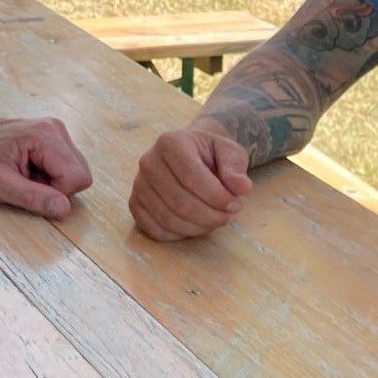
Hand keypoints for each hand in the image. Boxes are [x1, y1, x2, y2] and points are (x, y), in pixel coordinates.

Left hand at [0, 116, 92, 218]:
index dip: (57, 193)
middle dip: (56, 187)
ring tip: (24, 175)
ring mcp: (54, 129)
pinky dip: (49, 173)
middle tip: (26, 182)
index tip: (30, 190)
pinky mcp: (51, 135)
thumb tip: (64, 209)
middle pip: (80, 173)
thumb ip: (34, 198)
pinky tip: (27, 168)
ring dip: (52, 181)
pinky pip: (65, 163)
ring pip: (75, 169)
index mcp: (44, 136)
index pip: (78, 177)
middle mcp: (54, 128)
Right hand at [129, 119, 253, 240]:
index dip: (217, 197)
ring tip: (216, 220)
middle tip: (230, 216)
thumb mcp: (230, 152)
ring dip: (198, 227)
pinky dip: (179, 234)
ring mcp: (138, 184)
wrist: (191, 156)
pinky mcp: (134, 204)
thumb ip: (236, 168)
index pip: (192, 177)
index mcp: (170, 142)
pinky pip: (155, 230)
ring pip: (168, 219)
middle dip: (210, 216)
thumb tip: (242, 187)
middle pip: (180, 202)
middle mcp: (148, 161)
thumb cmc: (211, 154)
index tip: (236, 205)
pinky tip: (197, 226)